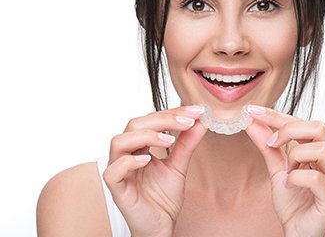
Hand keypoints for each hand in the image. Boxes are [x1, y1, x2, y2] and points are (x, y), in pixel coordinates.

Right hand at [103, 106, 206, 236]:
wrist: (161, 226)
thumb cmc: (163, 197)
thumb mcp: (179, 165)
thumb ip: (187, 144)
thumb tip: (200, 121)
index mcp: (140, 146)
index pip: (151, 119)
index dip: (173, 113)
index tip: (196, 111)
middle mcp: (127, 154)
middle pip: (134, 124)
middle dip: (162, 119)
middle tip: (186, 122)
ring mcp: (120, 170)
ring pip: (119, 141)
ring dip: (145, 136)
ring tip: (169, 140)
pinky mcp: (117, 188)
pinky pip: (113, 171)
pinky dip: (128, 162)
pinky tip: (147, 160)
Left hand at [246, 106, 324, 236]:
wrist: (296, 233)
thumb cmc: (294, 203)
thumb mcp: (277, 168)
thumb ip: (267, 146)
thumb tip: (253, 122)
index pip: (306, 123)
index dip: (279, 115)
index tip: (255, 111)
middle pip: (320, 128)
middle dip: (288, 130)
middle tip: (271, 142)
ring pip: (321, 148)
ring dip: (296, 156)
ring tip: (288, 170)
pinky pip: (316, 177)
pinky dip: (296, 177)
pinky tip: (291, 185)